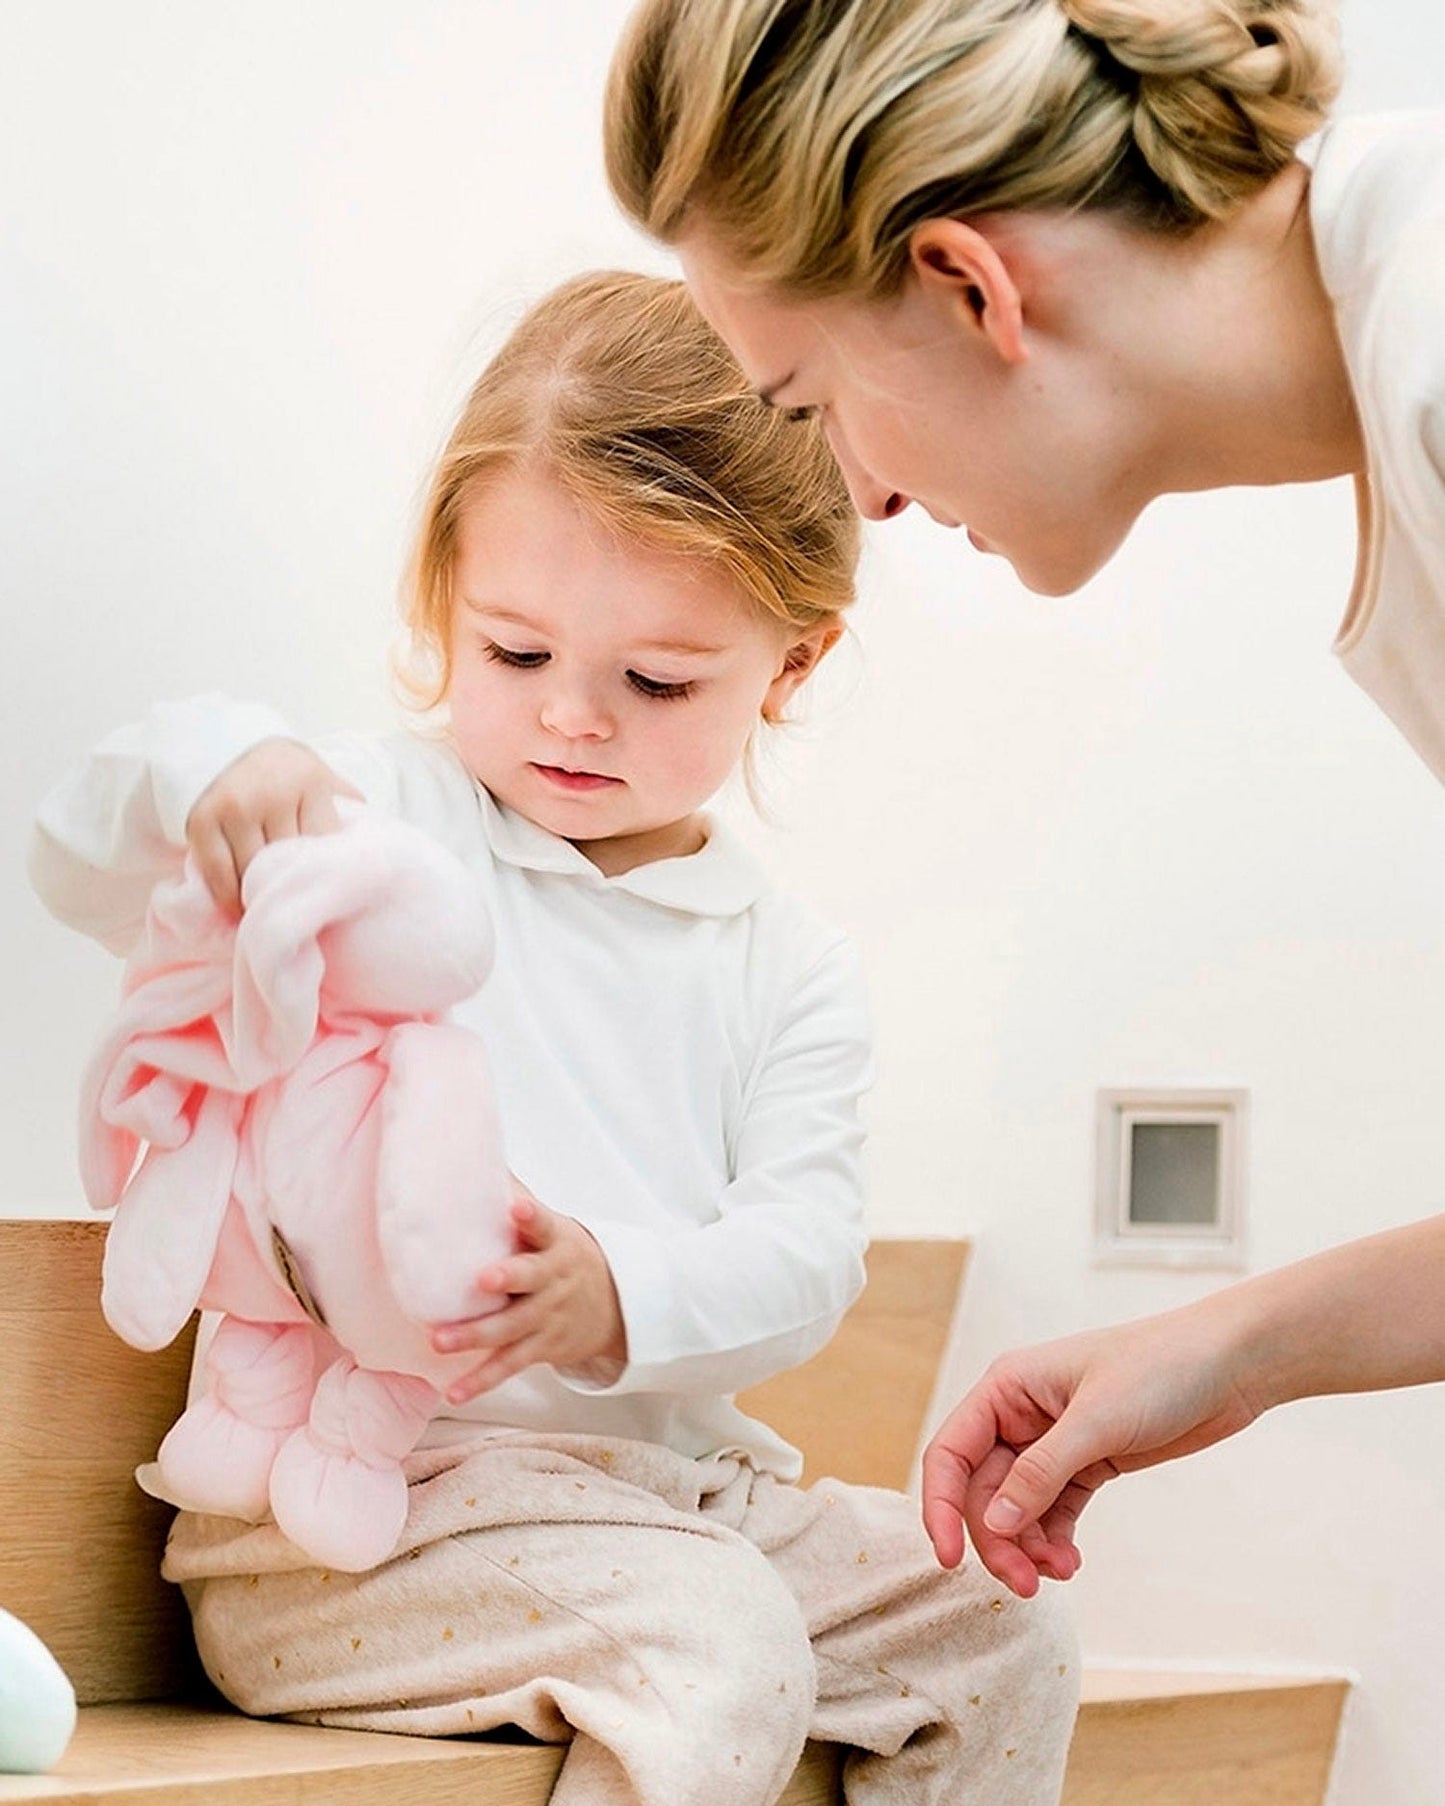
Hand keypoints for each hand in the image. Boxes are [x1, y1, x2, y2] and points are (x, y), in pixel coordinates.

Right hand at [186, 738, 360, 913]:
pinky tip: (240, 908)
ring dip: (261, 897)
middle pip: (289, 863)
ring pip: (254, 872)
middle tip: (300, 912)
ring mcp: (235, 809)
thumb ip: (347, 805)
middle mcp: (272, 796)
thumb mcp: (321, 776)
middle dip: (295, 889)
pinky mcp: (202, 822)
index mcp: (310, 784)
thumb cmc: (284, 771)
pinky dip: (229, 897)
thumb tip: (378, 840)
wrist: (225, 743)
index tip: (328, 897)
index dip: (325, 875)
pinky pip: (218, 873)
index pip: (324, 846)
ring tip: (271, 913)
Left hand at [430, 1188, 627, 1401]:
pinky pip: (509, 1366)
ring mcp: (548, 1317)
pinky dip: (481, 1381)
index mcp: (557, 1243)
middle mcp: (554, 1280)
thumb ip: (518, 1196)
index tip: (516, 1208)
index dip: (532, 1217)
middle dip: (508, 1279)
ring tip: (439, 1341)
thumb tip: (474, 1155)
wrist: (615, 1306)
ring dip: (476, 1336)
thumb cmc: (565, 1255)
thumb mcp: (554, 1227)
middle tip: (481, 1279)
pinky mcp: (541, 1348)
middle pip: (531, 1280)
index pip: (545, 1225)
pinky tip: (453, 1392)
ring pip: (511, 1329)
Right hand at [920, 1303, 1262, 1597]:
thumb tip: (994, 1522)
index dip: (941, 1507)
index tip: (950, 1559)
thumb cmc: (1162, 1368)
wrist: (1230, 1365)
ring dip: (1029, 1547)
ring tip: (1060, 1573)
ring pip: (1017, 1508)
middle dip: (998, 1541)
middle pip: (983, 1491)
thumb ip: (1041, 1473)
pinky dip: (1054, 1540)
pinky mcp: (1087, 1464)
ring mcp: (1053, 1442)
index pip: (951, 1453)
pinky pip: (1052, 1512)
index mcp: (1007, 1387)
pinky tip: (1070, 1561)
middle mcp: (1020, 1415)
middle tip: (1025, 1584)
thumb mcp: (1098, 1420)